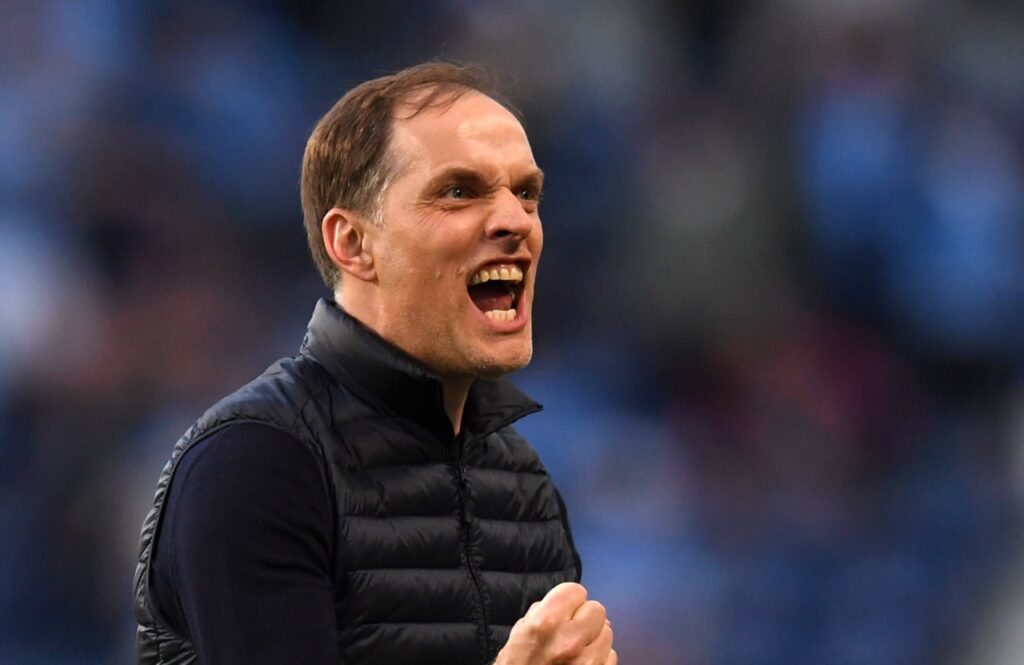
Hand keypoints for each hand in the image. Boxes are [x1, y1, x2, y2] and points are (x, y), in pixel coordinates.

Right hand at [494, 582, 615, 664]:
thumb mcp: (517, 638)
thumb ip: (540, 615)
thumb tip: (562, 605)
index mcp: (545, 624)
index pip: (576, 591)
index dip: (568, 600)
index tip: (564, 609)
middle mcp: (570, 640)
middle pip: (597, 610)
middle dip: (584, 618)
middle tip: (571, 630)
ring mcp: (587, 663)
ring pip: (608, 634)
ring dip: (594, 639)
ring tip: (576, 650)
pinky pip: (611, 657)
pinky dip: (600, 659)